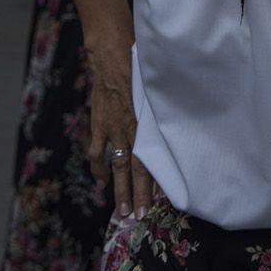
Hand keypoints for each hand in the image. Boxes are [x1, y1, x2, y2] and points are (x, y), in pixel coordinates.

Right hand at [87, 44, 156, 217]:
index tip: (158, 202)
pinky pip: (97, 151)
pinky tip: (101, 181)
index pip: (149, 160)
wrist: (111, 53)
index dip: (152, 183)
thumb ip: (161, 114)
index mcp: (145, 122)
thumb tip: (174, 133)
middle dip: (136, 194)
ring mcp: (111, 127)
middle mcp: (129, 129)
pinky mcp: (98, 123)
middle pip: (132, 169)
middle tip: (139, 217)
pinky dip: (98, 167)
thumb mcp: (156, 92)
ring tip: (122, 210)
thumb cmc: (140, 68)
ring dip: (118, 189)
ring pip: (115, 165)